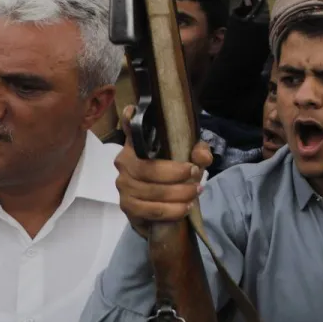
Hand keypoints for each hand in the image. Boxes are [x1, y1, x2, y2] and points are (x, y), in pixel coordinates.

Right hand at [115, 108, 211, 235]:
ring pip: (150, 192)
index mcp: (138, 144)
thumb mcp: (192, 159)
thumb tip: (199, 156)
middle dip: (177, 175)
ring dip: (178, 194)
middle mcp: (124, 162)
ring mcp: (122, 185)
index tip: (132, 111)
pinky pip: (148, 210)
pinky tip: (185, 207)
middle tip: (197, 175)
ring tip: (195, 192)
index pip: (131, 129)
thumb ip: (200, 153)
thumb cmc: (176, 174)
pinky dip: (170, 210)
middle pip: (148, 169)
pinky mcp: (126, 206)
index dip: (130, 121)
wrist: (165, 204)